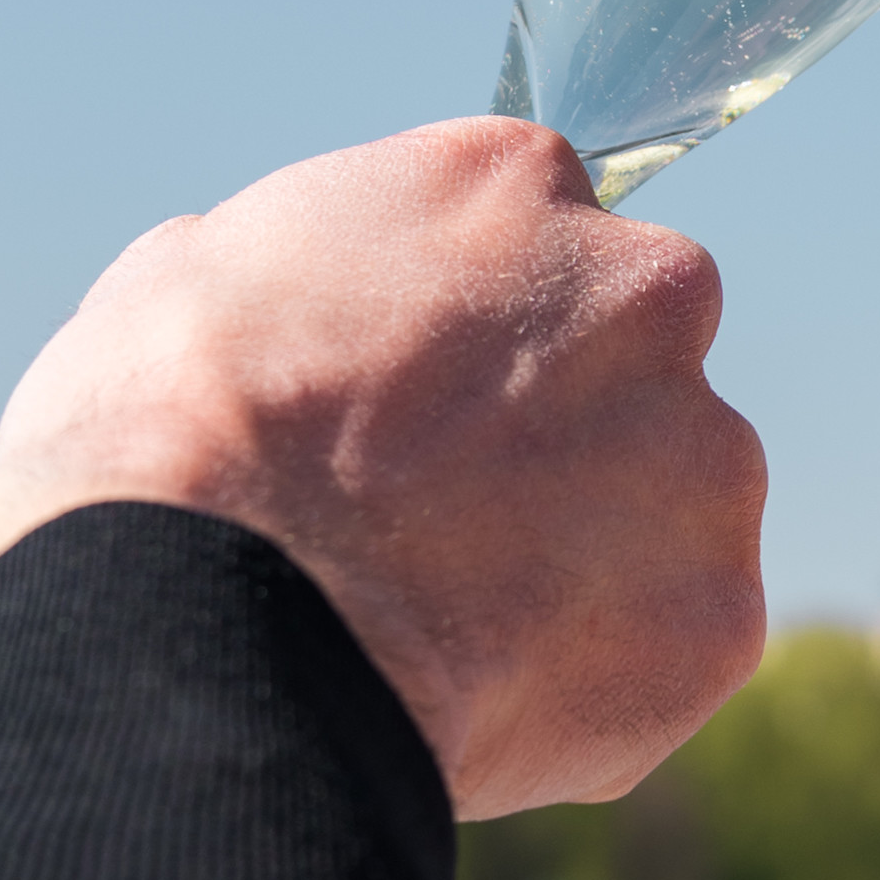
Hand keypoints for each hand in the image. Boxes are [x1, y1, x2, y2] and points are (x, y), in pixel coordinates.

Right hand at [0, 120, 766, 816]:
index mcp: (516, 183)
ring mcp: (703, 464)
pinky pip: (669, 646)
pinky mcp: (716, 620)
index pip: (533, 230)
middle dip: (553, 431)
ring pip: (667, 506)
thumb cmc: (162, 447)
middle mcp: (646, 297)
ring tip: (446, 624)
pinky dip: (597, 677)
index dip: (466, 326)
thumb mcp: (184, 277)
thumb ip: (303, 270)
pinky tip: (481, 696)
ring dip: (587, 555)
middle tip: (436, 518)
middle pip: (628, 360)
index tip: (413, 397)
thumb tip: (299, 309)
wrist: (202, 636)